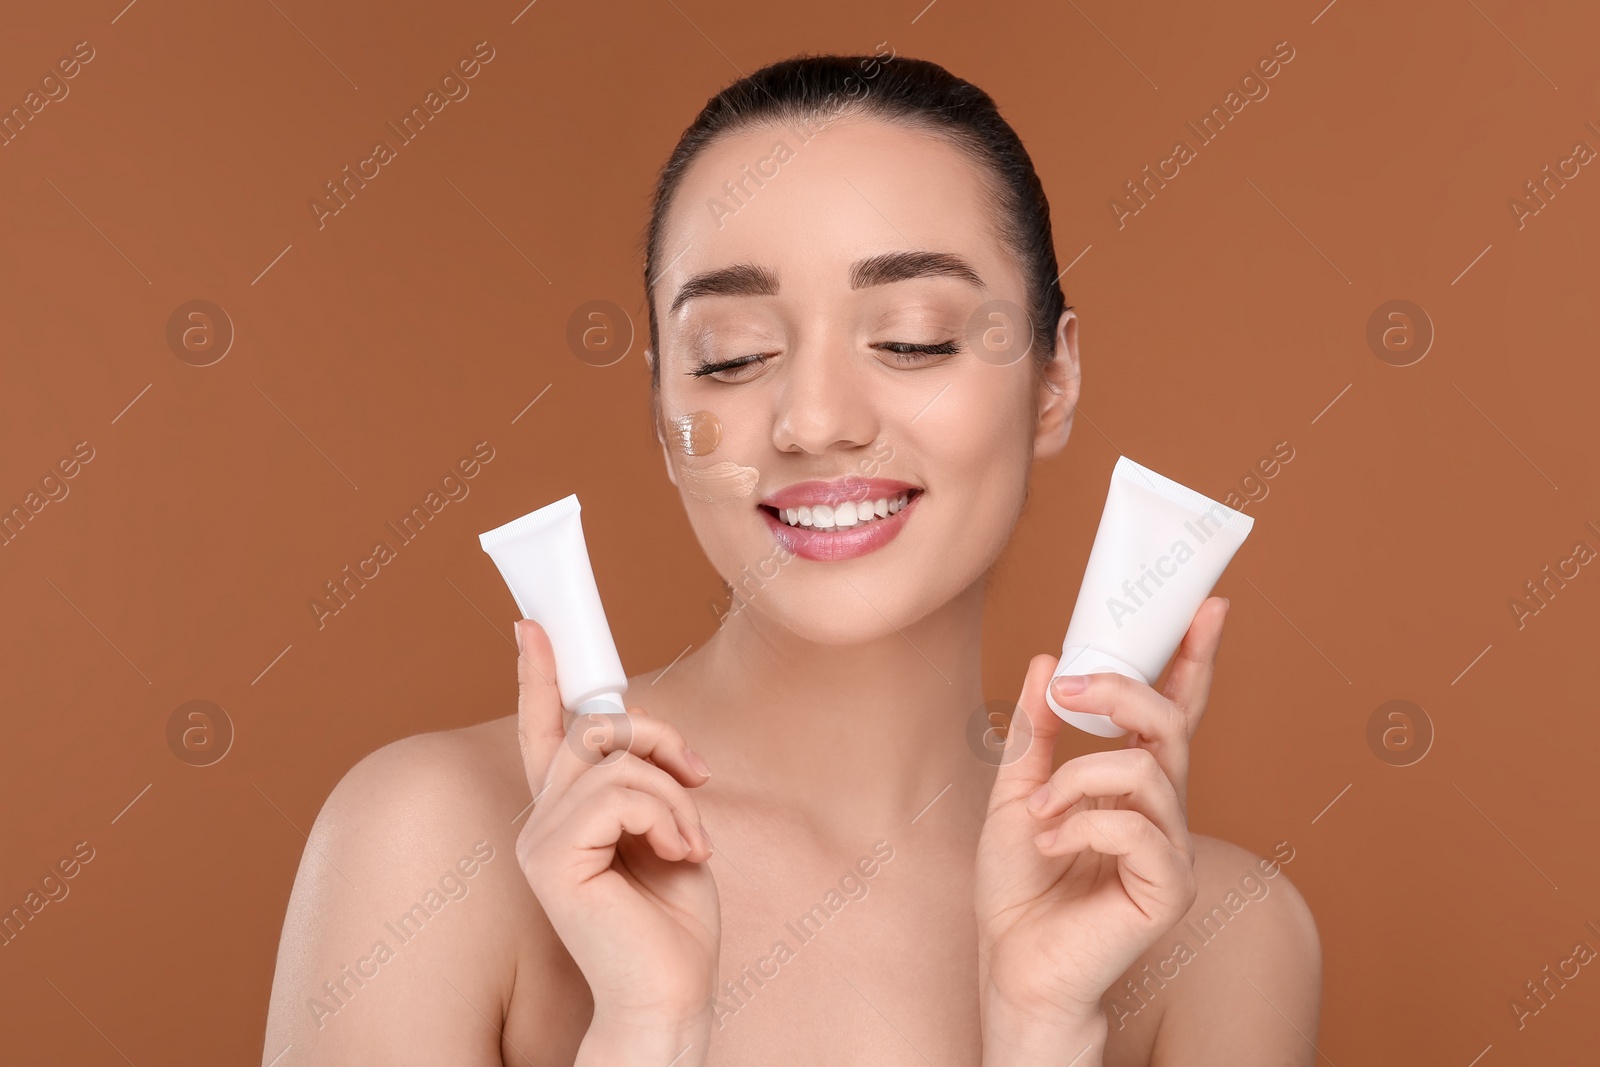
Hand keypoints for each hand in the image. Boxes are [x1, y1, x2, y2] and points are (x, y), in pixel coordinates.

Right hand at [511, 619, 719, 1053]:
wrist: (672, 993)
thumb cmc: (674, 919)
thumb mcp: (667, 825)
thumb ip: (643, 777)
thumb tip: (638, 728)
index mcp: (568, 813)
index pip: (545, 731)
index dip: (538, 675)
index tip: (532, 624)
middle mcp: (543, 820)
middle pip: (595, 727)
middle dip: (659, 736)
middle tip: (701, 777)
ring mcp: (541, 839)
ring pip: (616, 760)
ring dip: (674, 793)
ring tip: (690, 840)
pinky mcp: (552, 858)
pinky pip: (620, 794)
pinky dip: (667, 815)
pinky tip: (679, 852)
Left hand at [974, 597, 1229, 1056]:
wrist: (1012, 962)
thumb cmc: (1020, 887)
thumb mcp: (1015, 791)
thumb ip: (1036, 732)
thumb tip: (1046, 662)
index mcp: (1133, 784)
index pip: (1173, 711)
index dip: (1193, 659)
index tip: (1208, 606)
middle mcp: (1163, 810)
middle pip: (1170, 725)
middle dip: (1124, 692)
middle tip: (1074, 685)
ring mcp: (1173, 849)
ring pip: (1142, 772)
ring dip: (1076, 781)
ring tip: (1042, 815)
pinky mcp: (1170, 888)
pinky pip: (1136, 828)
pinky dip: (1082, 827)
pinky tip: (1054, 848)